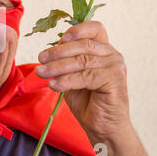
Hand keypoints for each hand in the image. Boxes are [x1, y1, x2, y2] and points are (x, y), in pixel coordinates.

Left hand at [34, 21, 131, 141]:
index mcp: (103, 49)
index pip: (95, 29)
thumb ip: (66, 60)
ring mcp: (115, 67)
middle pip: (83, 45)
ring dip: (57, 66)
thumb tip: (50, 50)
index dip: (78, 30)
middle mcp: (112, 55)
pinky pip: (85, 77)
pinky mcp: (115, 80)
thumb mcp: (72, 75)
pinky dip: (66, 80)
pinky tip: (54, 85)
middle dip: (58, 52)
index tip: (60, 38)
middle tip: (41, 59)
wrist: (103, 127)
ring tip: (41, 73)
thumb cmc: (87, 100)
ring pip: (81, 61)